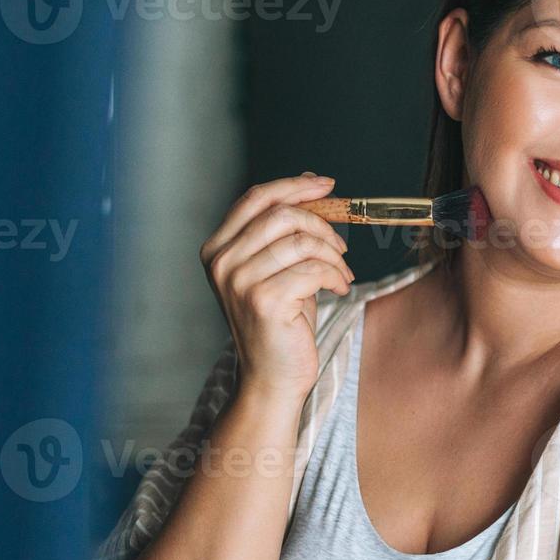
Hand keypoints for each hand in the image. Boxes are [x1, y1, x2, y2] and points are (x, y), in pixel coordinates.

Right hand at [199, 172, 354, 403]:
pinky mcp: (264, 300)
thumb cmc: (281, 321)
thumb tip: (311, 182)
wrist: (273, 377)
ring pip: (301, 241)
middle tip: (341, 247)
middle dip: (322, 225)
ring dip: (333, 255)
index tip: (328, 185)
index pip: (256, 198)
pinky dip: (336, 276)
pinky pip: (314, 269)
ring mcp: (238, 281)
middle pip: (281, 214)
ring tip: (342, 273)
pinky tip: (339, 289)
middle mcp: (221, 261)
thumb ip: (285, 229)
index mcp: (217, 248)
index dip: (294, 186)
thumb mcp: (279, 268)